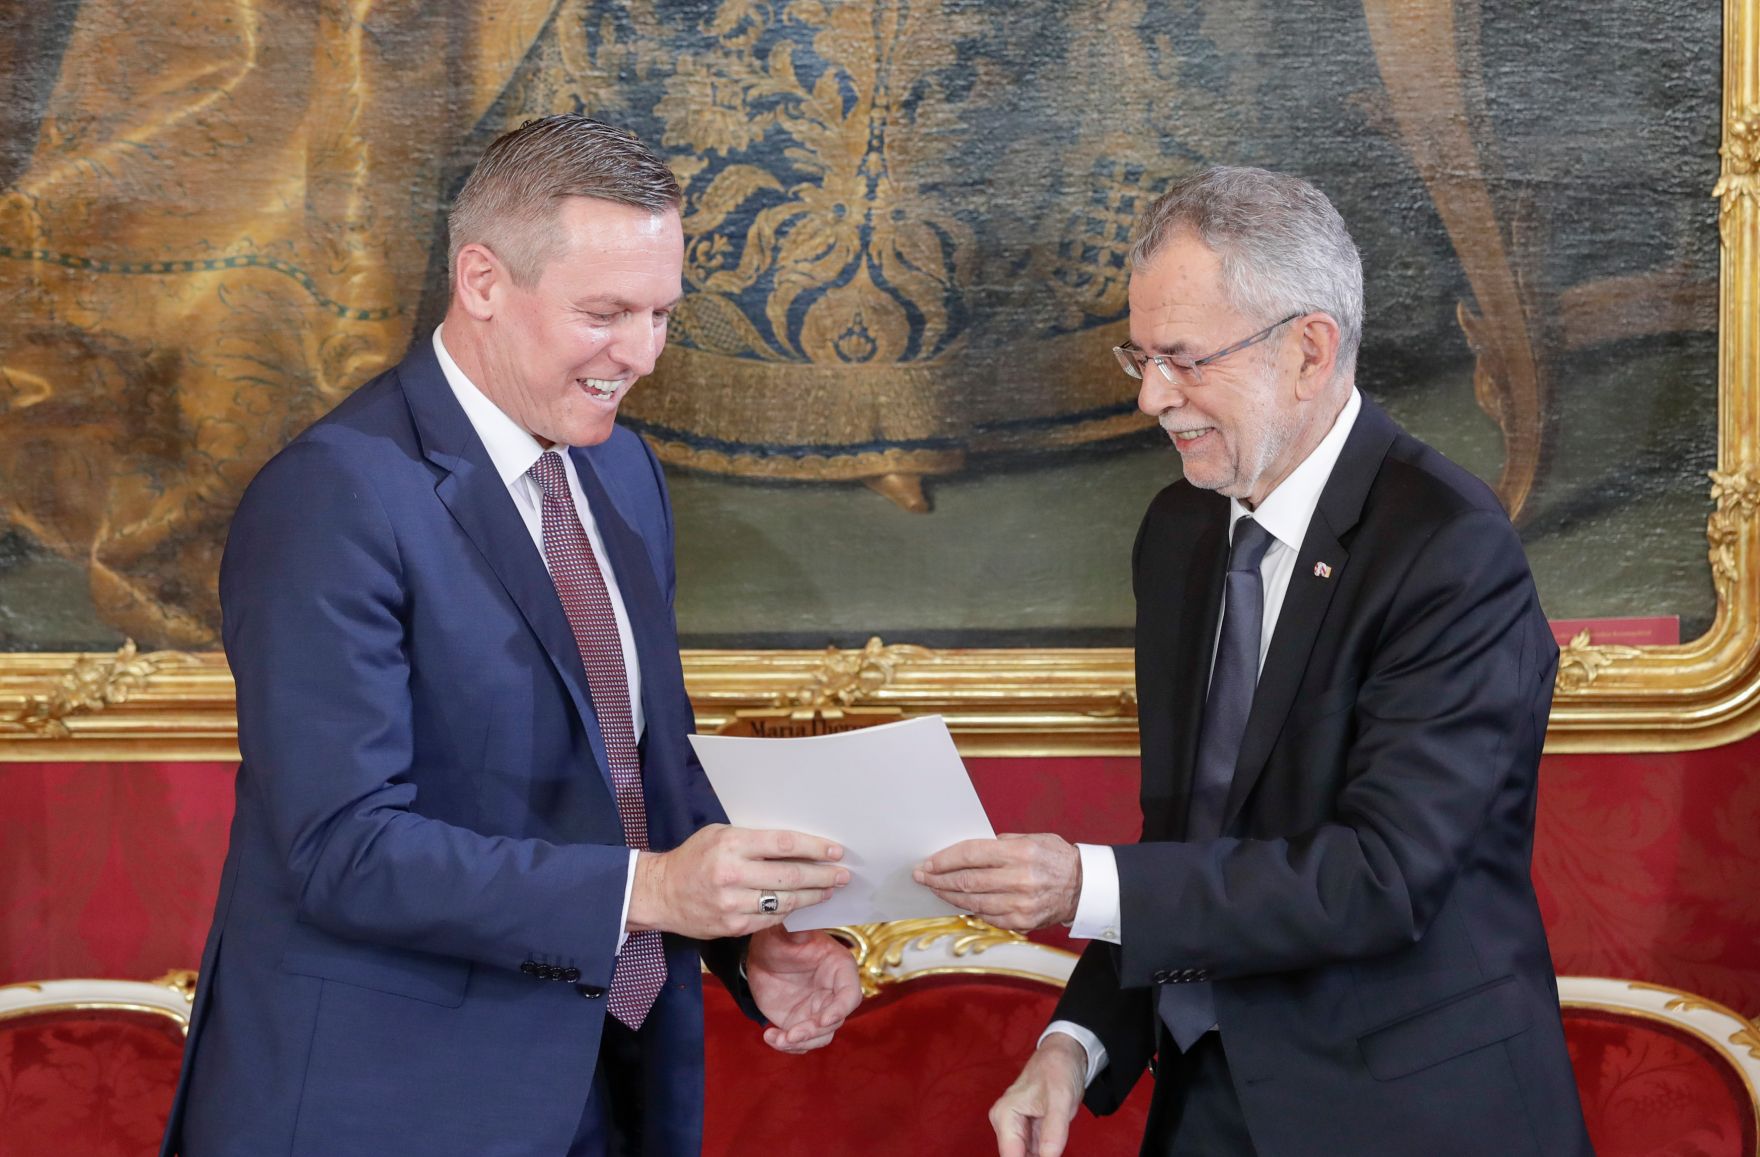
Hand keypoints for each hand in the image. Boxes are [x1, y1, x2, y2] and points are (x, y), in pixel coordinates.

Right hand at [628, 825, 849, 939]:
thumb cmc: (694, 857)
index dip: (814, 848)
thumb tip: (797, 843)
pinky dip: (791, 912)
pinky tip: (804, 904)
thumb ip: (753, 838)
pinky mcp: (733, 926)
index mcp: (731, 845)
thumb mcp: (719, 835)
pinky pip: (771, 919)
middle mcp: (732, 875)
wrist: (660, 893)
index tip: (835, 851)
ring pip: (785, 901)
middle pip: (790, 876)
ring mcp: (732, 904)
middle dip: (823, 875)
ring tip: (830, 889)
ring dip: (813, 896)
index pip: (783, 844)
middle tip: (843, 874)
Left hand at [745, 926, 862, 1053]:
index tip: (823, 1020)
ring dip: (801, 1042)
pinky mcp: (801, 1022)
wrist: (762, 956)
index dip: (840, 1009)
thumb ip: (797, 931)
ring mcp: (818, 1010)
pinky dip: (787, 1045)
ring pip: (819, 1036)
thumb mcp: (787, 933)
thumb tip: (798, 921)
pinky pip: (801, 1042)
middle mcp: (833, 993)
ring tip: (777, 1038)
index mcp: (838, 969)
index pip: (850, 994)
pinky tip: (769, 1036)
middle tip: (792, 1034)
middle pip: (835, 1021)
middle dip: (814, 1031)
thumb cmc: (780, 938)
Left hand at [914, 833, 1081, 931]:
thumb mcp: (1033, 838)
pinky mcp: (1021, 923)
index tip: (927, 863)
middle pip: (966, 881)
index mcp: (1020, 853)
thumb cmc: (1056, 858)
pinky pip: (986, 916)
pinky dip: (969, 909)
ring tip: (935, 889)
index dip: (943, 859)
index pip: (970, 855)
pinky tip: (959, 902)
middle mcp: (1018, 879)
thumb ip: (1001, 843)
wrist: (1085, 887)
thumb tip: (968, 851)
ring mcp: (1019, 904)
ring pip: (972, 902)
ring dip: (948, 896)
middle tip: (922, 877)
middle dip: (938, 879)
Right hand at [991, 1033, 1086, 1156]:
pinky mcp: (1030, 1130)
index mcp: (1005, 1115)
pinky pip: (1035, 1152)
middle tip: (1054, 1151)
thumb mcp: (1060, 1100)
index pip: (1011, 1156)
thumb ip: (1053, 1132)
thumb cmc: (1058, 1070)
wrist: (1064, 1055)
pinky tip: (1054, 1150)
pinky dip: (1044, 1155)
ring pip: (1025, 1156)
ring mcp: (1017, 1127)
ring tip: (1055, 1145)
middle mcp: (1006, 1123)